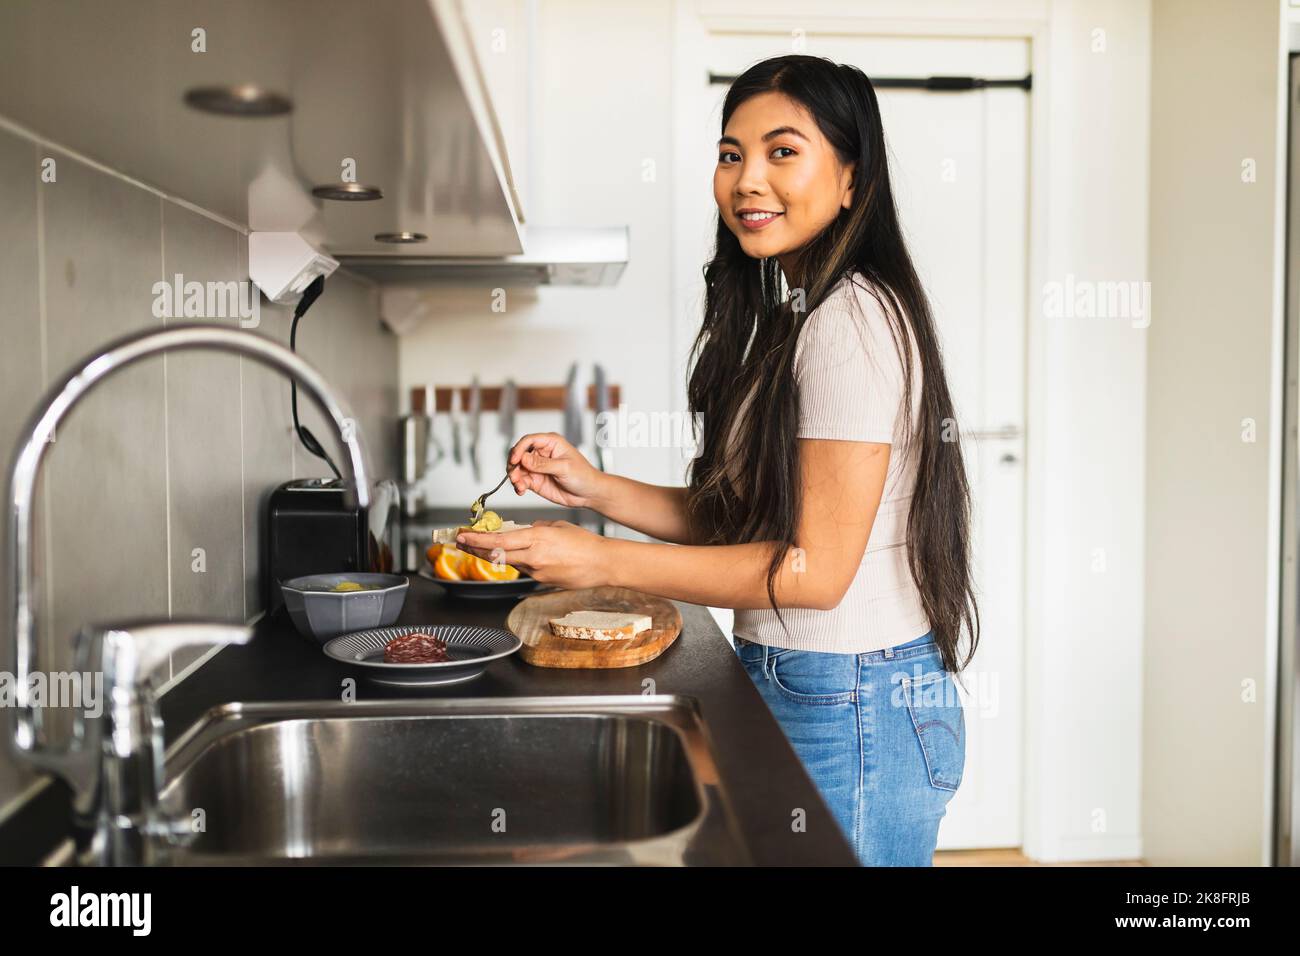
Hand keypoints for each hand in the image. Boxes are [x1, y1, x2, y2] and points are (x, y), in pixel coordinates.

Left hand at [455, 519, 612, 589]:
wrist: (602, 563)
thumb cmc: (585, 542)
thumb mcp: (557, 526)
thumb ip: (538, 528)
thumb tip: (525, 530)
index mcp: (536, 538)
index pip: (499, 540)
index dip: (477, 539)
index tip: (463, 535)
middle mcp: (533, 556)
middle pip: (496, 554)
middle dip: (476, 548)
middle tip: (461, 542)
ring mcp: (537, 571)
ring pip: (509, 562)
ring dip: (496, 555)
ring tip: (484, 546)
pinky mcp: (542, 580)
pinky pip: (524, 569)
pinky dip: (518, 561)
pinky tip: (518, 556)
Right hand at [505, 432, 604, 508]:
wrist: (589, 493)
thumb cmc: (583, 475)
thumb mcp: (564, 467)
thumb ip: (543, 464)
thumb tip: (524, 458)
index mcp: (551, 443)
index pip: (529, 440)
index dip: (519, 449)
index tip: (514, 460)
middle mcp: (542, 453)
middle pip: (519, 454)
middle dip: (513, 464)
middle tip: (514, 475)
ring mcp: (538, 467)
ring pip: (518, 468)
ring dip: (514, 476)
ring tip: (519, 485)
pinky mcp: (536, 480)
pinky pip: (521, 481)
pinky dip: (518, 485)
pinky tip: (521, 490)